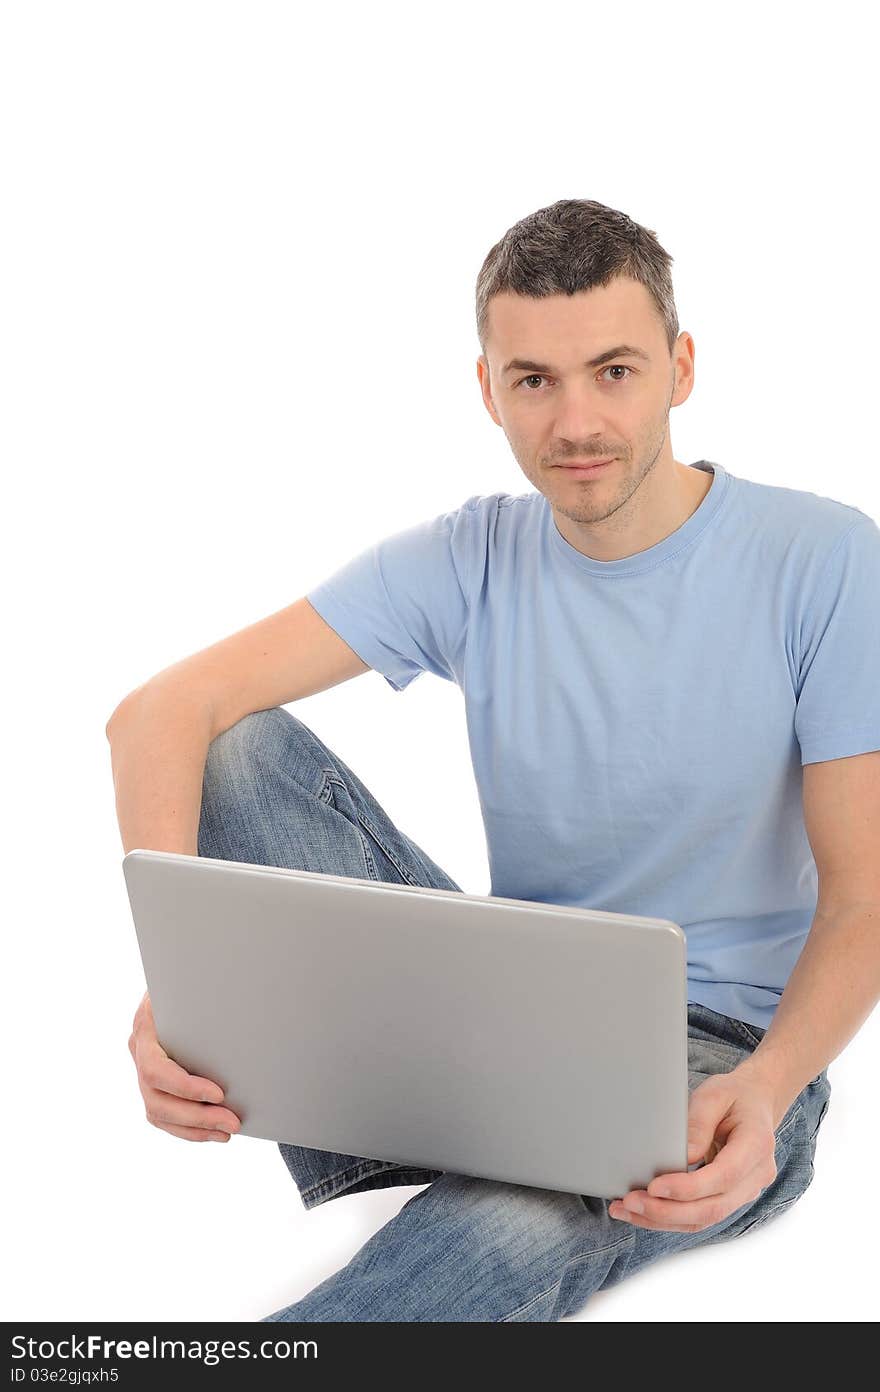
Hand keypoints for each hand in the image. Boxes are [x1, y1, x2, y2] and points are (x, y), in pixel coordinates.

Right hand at [129, 991, 241, 1142]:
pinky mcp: (152, 1082)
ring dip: (195, 1129)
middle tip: (233, 1122)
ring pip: (159, 1113)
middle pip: (157, 1099)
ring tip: (228, 1132)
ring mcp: (141, 1068)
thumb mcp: (193, 980)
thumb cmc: (190, 976)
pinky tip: (214, 1133)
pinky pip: (164, 1115)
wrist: (176, 977)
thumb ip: (205, 995)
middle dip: (198, 1116)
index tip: (220, 1093)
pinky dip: (189, 1129)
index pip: (157, 1070)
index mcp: (145, 1027)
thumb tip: (243, 1000)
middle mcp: (138, 1050)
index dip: (186, 1087)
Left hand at [608, 1066, 779, 1232]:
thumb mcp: (715, 1095)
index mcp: (757, 1144)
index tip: (654, 1186)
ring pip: (706, 1219)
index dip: (688, 1187)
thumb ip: (699, 1124)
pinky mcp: (731, 1198)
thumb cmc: (734, 1095)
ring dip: (664, 1219)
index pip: (724, 1176)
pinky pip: (702, 1216)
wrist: (756, 1102)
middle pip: (713, 1207)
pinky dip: (671, 1217)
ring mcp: (747, 1191)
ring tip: (628, 1209)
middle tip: (632, 1202)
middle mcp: (757, 1175)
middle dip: (668, 1210)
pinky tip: (643, 1212)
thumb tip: (683, 1157)